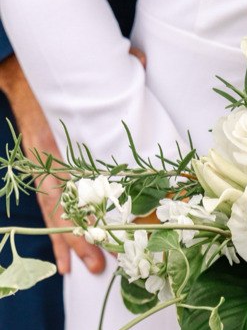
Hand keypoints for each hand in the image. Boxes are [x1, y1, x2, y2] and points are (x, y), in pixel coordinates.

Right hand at [0, 56, 106, 274]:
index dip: (90, 206)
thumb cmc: (56, 78)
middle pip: (65, 207)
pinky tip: (66, 260)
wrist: (23, 76)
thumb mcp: (83, 75)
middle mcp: (48, 162)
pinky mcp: (46, 174)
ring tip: (86, 269)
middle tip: (102, 263)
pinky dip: (59, 233)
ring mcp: (45, 170)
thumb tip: (138, 60)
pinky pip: (53, 209)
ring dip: (71, 242)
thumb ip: (113, 70)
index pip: (73, 180)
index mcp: (55, 142)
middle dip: (82, 237)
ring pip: (57, 214)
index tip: (111, 229)